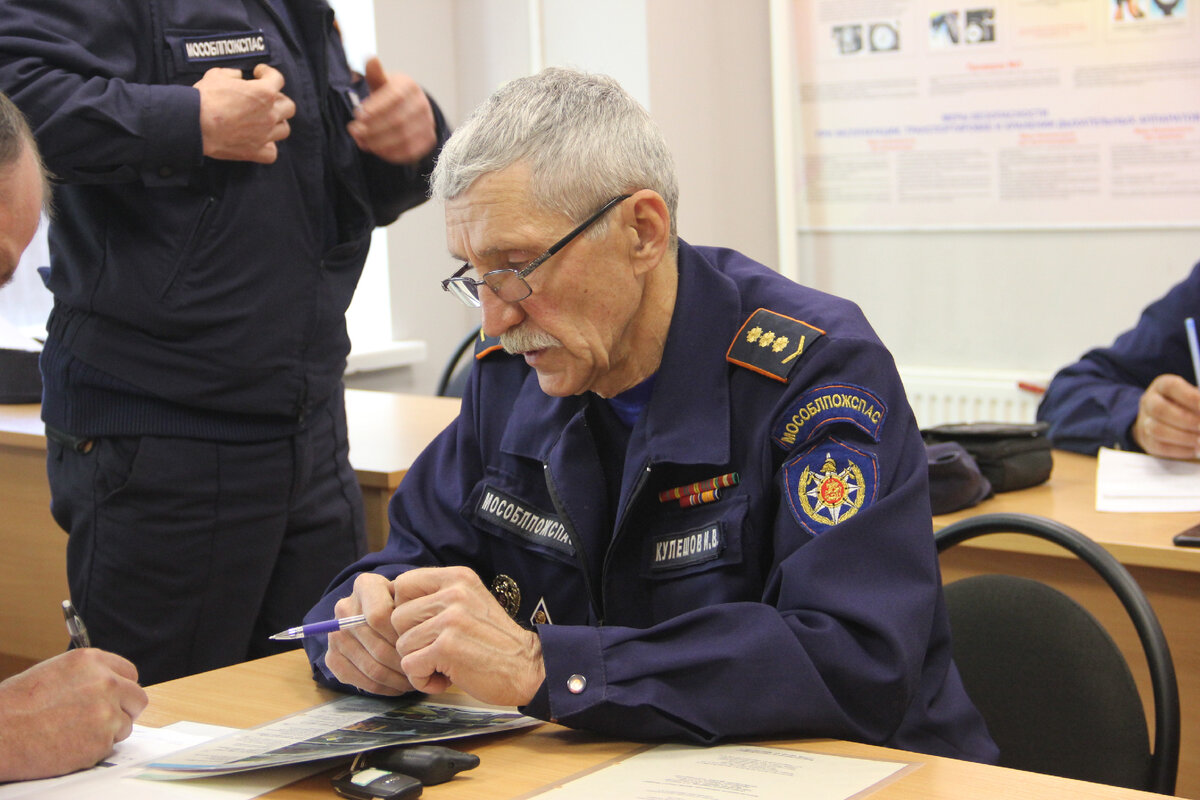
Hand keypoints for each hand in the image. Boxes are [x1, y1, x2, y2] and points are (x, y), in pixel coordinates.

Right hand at [0, 648, 147, 780]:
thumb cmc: (15, 706)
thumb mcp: (54, 672)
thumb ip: (87, 676)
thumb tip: (109, 684)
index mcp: (92, 661)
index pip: (129, 673)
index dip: (122, 688)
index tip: (116, 698)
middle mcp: (105, 683)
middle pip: (137, 698)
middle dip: (124, 710)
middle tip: (104, 720)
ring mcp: (106, 713)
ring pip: (125, 725)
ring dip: (107, 732)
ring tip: (74, 733)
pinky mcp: (102, 741)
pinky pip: (109, 747)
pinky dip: (93, 750)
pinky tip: (68, 745)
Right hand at [195, 63, 295, 163]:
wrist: (194, 123)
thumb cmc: (204, 98)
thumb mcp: (216, 75)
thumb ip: (232, 74)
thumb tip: (237, 75)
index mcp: (264, 92)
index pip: (278, 79)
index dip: (268, 73)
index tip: (260, 73)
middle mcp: (269, 114)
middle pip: (288, 106)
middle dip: (278, 100)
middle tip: (265, 99)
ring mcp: (264, 134)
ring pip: (284, 129)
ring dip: (277, 124)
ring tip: (265, 120)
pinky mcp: (255, 151)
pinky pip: (272, 153)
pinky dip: (268, 148)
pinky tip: (260, 142)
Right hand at [325, 572, 414, 695]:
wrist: (376, 610)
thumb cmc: (402, 603)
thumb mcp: (412, 595)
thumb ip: (417, 606)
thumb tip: (425, 637)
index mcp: (365, 586)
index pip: (380, 617)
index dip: (402, 636)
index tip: (420, 645)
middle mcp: (344, 608)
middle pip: (377, 646)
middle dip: (404, 663)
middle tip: (423, 672)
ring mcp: (335, 635)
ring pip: (371, 667)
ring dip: (396, 680)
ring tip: (414, 681)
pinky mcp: (331, 657)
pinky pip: (358, 680)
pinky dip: (381, 688)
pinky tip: (397, 686)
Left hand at [346, 57, 436, 163]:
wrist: (409, 108)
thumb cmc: (389, 95)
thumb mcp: (381, 81)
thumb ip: (374, 74)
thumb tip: (370, 58)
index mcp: (409, 86)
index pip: (394, 97)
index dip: (376, 108)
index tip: (359, 115)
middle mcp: (422, 104)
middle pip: (398, 121)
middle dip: (373, 129)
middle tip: (355, 131)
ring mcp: (427, 123)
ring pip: (404, 138)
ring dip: (380, 143)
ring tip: (363, 141)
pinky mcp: (428, 139)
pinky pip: (411, 151)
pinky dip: (392, 154)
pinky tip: (377, 150)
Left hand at [391, 567, 544, 706]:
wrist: (528, 668)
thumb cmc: (494, 641)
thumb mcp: (470, 602)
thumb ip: (438, 597)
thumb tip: (391, 601)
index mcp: (458, 578)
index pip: (403, 583)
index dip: (404, 609)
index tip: (423, 626)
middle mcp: (454, 593)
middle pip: (396, 617)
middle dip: (410, 640)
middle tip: (436, 651)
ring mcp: (450, 620)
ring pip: (401, 644)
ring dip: (417, 663)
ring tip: (444, 665)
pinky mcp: (447, 648)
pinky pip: (410, 666)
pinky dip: (422, 680)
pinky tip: (445, 679)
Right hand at [1132, 374, 1199, 458]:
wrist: (1163, 419)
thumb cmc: (1185, 405)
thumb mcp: (1193, 397)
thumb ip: (1199, 403)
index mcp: (1162, 386)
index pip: (1172, 387)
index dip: (1191, 398)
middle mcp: (1149, 401)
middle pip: (1160, 410)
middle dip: (1187, 420)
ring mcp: (1144, 421)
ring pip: (1157, 430)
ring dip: (1184, 437)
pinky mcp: (1147, 440)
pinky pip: (1160, 447)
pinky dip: (1180, 450)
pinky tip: (1195, 450)